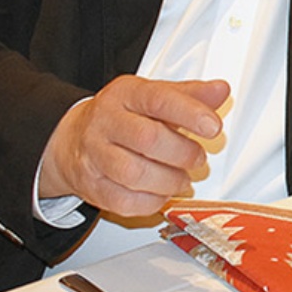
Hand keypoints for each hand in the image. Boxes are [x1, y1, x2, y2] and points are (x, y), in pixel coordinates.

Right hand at [38, 76, 229, 216]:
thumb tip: (220, 90)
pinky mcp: (91, 185)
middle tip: (198, 158)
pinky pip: (124, 201)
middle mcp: (105, 123)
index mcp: (125, 94)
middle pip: (148, 139)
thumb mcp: (154, 96)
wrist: (71, 139)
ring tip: (183, 178)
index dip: (190, 114)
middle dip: (183, 153)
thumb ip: (190, 95)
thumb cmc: (122, 116)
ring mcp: (94, 155)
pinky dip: (152, 201)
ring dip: (170, 181)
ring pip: (134, 174)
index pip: (159, 99)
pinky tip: (162, 192)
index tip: (213, 126)